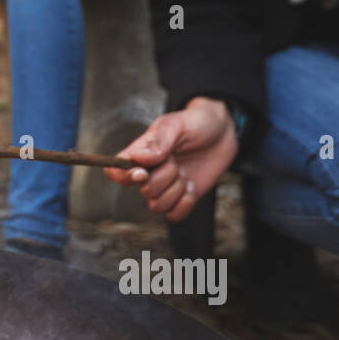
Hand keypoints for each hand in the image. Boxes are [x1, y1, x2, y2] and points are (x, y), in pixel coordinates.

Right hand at [102, 97, 238, 222]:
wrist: (223, 133)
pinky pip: (174, 215)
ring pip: (158, 206)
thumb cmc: (195, 124)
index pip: (115, 172)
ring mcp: (165, 187)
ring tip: (185, 172)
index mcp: (139, 153)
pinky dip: (185, 204)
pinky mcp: (181, 199)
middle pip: (144, 190)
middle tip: (176, 160)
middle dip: (165, 177)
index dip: (124, 176)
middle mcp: (148, 173)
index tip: (143, 172)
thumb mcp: (176, 124)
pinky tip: (192, 187)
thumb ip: (158, 141)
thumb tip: (138, 157)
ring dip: (176, 190)